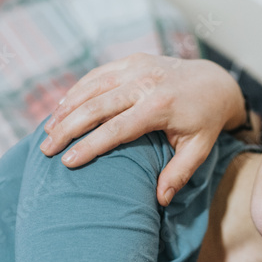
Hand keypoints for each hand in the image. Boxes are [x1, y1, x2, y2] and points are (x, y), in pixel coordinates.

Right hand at [40, 53, 245, 205]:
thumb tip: (159, 201)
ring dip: (65, 109)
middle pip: (96, 107)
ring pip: (91, 87)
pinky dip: (76, 91)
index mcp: (160, 106)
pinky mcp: (132, 60)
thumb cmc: (205, 122)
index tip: (67, 162)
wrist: (215, 82)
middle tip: (46, 149)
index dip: (90, 146)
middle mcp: (145, 82)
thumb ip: (178, 174)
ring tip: (46, 131)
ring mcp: (137, 67)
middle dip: (67, 128)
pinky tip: (61, 109)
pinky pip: (97, 75)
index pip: (116, 129)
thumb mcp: (199, 150)